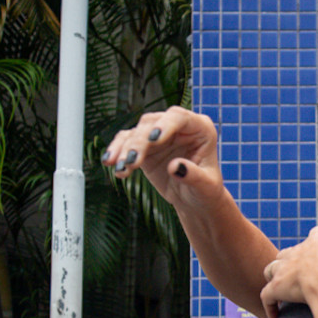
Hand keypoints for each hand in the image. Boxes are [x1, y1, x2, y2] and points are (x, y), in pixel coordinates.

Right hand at [101, 106, 224, 204]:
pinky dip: (117, 152)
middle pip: (152, 124)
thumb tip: (175, 167)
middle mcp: (178, 127)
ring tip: (120, 168)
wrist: (195, 200)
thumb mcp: (206, 186)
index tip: (154, 140)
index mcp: (200, 128)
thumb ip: (193, 176)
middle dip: (139, 142)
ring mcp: (159, 135)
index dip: (165, 125)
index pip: (179, 117)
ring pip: (136, 132)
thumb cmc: (206, 191)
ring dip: (124, 149)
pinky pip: (126, 143)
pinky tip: (111, 165)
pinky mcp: (144, 146)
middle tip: (131, 162)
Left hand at [258, 216, 317, 317]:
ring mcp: (285, 270)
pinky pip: (267, 297)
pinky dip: (269, 305)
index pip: (315, 235)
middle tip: (301, 272)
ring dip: (274, 277)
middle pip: (287, 252)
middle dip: (290, 259)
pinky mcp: (278, 288)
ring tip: (282, 289)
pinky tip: (275, 317)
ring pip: (271, 269)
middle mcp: (298, 253)